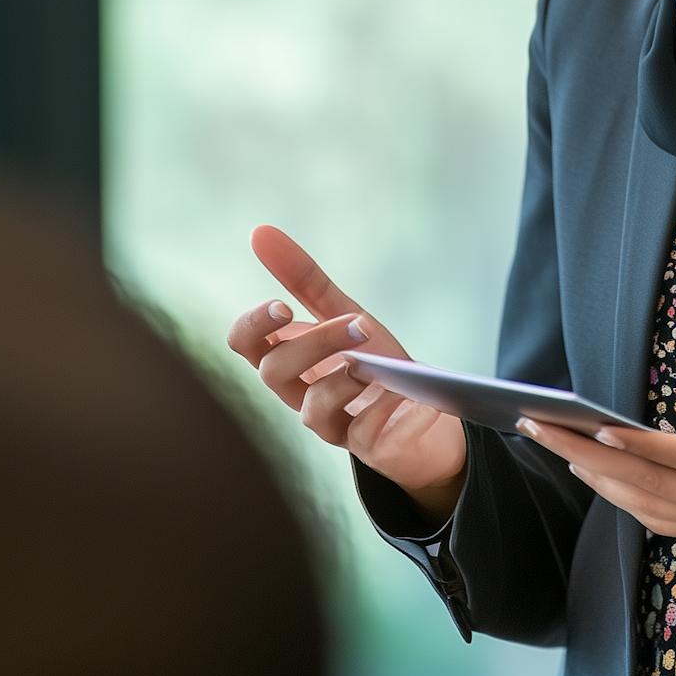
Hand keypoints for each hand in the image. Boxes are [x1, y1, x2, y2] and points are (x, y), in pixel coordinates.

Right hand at [226, 225, 466, 521]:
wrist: (429, 409)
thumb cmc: (379, 363)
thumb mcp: (346, 313)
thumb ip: (305, 279)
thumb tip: (260, 232)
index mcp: (292, 357)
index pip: (246, 342)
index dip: (252, 323)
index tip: (282, 306)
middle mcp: (300, 391)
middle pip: (270, 369)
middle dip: (313, 340)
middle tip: (355, 322)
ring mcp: (325, 421)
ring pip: (306, 402)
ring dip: (342, 368)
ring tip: (373, 354)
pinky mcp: (354, 443)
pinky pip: (342, 425)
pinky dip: (359, 395)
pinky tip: (380, 383)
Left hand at [518, 360, 675, 543]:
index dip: (644, 446)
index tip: (599, 426)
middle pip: (649, 484)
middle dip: (590, 456)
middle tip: (543, 425)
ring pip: (643, 506)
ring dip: (594, 476)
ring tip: (555, 442)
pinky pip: (651, 518)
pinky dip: (615, 496)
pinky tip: (591, 471)